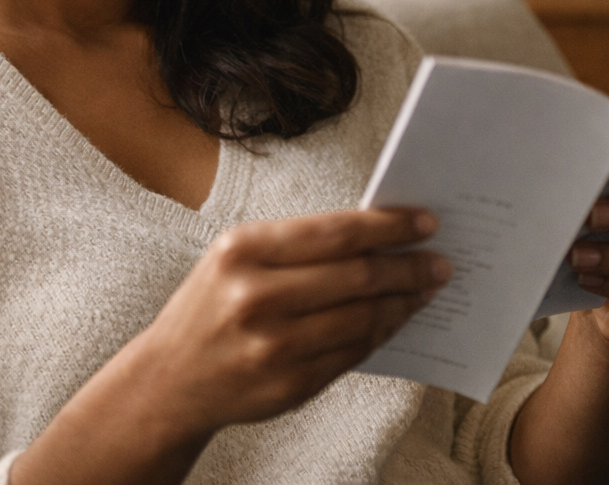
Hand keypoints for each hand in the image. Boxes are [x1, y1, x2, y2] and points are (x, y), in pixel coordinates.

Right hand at [12, 208, 449, 484]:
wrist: (168, 381)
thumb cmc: (212, 304)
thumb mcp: (237, 257)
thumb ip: (298, 244)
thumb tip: (378, 232)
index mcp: (243, 250)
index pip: (335, 232)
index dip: (388, 226)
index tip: (426, 222)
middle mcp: (255, 297)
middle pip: (356, 276)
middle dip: (408, 267)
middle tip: (441, 262)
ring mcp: (272, 347)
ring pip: (361, 319)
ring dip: (404, 304)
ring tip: (427, 291)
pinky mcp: (287, 386)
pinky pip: (352, 355)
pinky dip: (382, 334)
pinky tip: (397, 320)